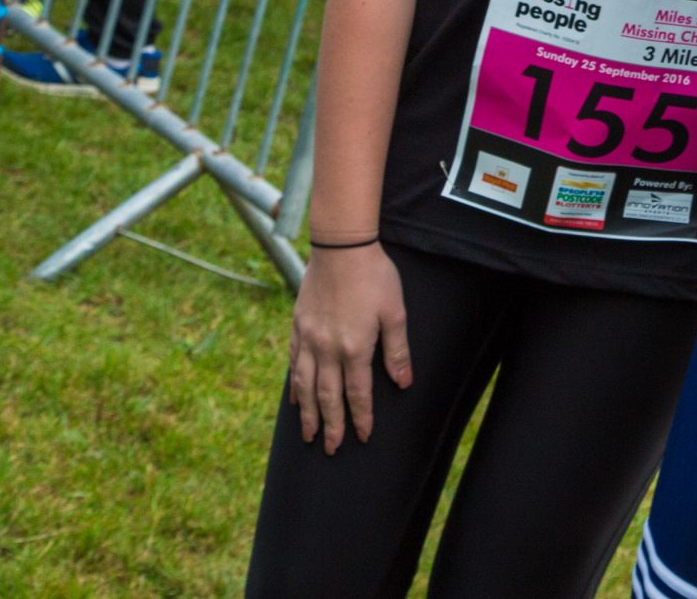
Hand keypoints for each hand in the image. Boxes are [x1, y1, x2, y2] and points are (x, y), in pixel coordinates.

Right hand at [287, 242, 411, 453]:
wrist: (341, 247)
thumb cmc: (374, 277)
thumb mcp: (395, 312)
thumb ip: (397, 350)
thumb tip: (403, 382)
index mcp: (354, 348)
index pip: (357, 393)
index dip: (360, 417)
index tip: (362, 436)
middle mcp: (327, 349)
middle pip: (328, 397)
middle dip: (331, 425)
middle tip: (332, 449)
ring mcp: (308, 339)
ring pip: (305, 385)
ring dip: (308, 413)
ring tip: (309, 435)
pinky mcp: (298, 327)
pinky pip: (293, 363)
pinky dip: (294, 385)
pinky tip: (295, 398)